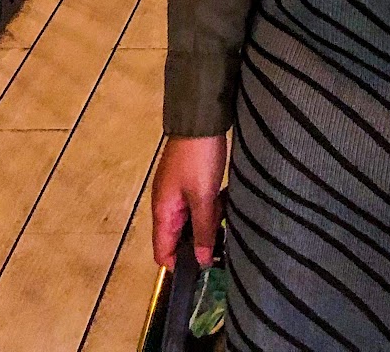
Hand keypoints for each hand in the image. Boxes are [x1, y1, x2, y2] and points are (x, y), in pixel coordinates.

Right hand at [151, 132, 227, 269]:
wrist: (202, 119)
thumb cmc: (200, 159)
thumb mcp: (204, 197)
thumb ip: (202, 230)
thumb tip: (200, 262)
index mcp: (163, 211)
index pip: (162, 252)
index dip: (179, 265)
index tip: (203, 270)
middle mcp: (166, 204)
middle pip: (178, 237)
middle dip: (198, 244)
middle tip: (222, 244)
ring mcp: (177, 191)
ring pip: (190, 220)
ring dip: (207, 225)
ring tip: (227, 223)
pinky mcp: (190, 180)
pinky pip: (198, 205)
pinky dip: (210, 209)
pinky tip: (225, 205)